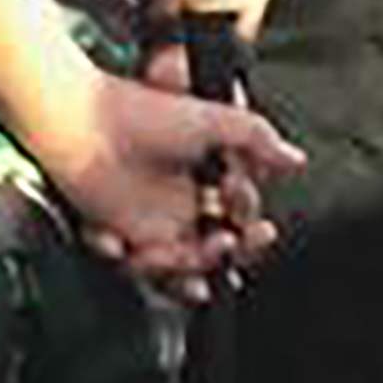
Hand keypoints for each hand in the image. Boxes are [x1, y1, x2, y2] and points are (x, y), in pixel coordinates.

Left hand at [41, 75, 303, 303]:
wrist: (84, 120)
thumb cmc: (145, 113)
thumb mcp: (212, 119)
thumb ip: (257, 139)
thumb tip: (297, 160)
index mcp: (210, 183)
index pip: (242, 219)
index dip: (248, 219)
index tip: (238, 201)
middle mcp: (185, 208)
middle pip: (220, 252)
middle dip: (229, 255)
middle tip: (225, 242)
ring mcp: (154, 225)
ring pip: (183, 269)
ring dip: (184, 268)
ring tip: (171, 250)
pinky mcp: (122, 236)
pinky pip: (138, 269)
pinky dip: (132, 264)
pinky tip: (119, 244)